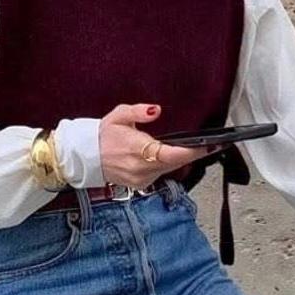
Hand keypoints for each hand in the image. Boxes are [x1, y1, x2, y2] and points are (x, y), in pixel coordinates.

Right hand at [99, 102, 217, 187]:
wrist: (85, 157)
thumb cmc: (102, 136)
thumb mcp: (118, 115)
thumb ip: (138, 111)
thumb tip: (156, 110)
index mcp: (138, 151)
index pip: (172, 154)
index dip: (193, 152)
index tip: (209, 146)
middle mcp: (141, 168)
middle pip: (175, 163)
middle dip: (191, 154)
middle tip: (208, 145)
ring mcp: (141, 179)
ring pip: (168, 169)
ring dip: (176, 159)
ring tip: (189, 148)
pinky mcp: (139, 185)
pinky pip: (159, 174)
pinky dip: (163, 165)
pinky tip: (164, 157)